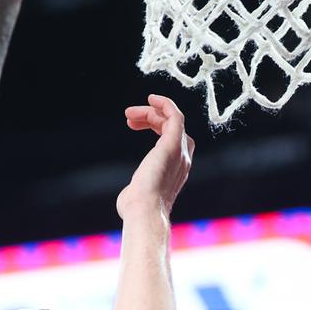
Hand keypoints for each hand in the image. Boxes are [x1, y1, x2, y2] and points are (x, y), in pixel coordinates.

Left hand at [117, 94, 194, 223]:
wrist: (143, 211)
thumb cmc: (136, 209)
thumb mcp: (137, 197)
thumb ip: (137, 190)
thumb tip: (128, 197)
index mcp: (176, 170)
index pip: (172, 139)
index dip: (153, 125)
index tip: (133, 124)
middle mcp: (182, 159)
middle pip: (173, 127)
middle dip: (151, 117)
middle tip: (129, 118)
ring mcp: (180, 151)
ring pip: (172, 120)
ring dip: (151, 111)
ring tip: (129, 113)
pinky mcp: (173, 144)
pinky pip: (175, 116)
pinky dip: (164, 104)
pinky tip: (151, 98)